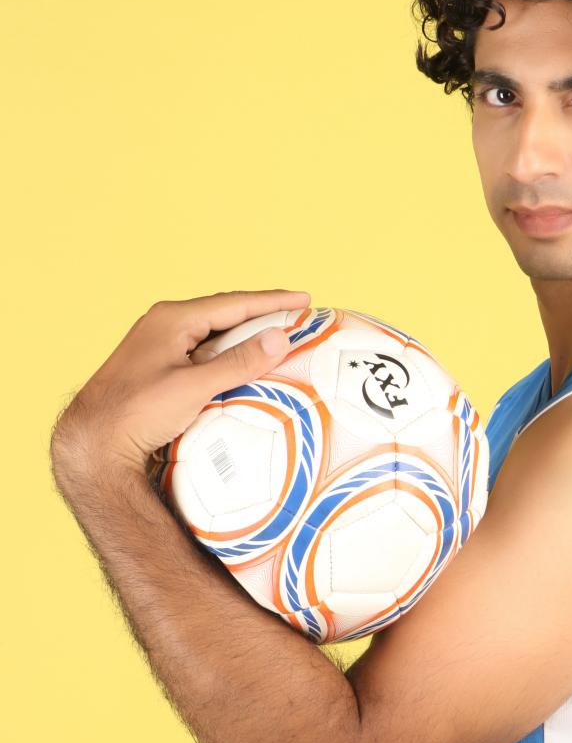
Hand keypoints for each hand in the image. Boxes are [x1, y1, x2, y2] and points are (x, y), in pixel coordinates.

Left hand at [50, 287, 311, 483]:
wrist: (95, 441)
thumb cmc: (139, 412)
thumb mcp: (195, 387)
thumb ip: (239, 362)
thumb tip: (280, 338)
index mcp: (173, 318)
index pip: (234, 303)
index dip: (272, 302)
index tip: (304, 300)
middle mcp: (164, 324)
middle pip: (223, 313)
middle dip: (261, 314)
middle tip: (295, 316)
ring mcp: (158, 344)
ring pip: (212, 332)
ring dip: (243, 334)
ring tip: (274, 337)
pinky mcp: (156, 366)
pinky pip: (201, 350)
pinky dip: (227, 352)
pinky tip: (239, 364)